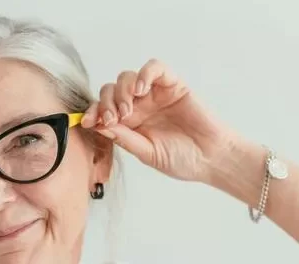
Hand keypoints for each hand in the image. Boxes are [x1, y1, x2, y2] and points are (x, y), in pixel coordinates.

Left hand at [81, 58, 237, 182]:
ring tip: (129, 109)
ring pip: (127, 78)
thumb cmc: (182, 160)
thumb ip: (124, 138)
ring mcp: (155, 94)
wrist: (211, 158)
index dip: (93, 112)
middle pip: (110, 91)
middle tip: (114, 119)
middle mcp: (139, 106)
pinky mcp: (172, 84)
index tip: (87, 121)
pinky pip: (154, 68)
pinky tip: (142, 89)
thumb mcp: (147, 153)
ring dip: (122, 91)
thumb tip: (97, 125)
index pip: (103, 110)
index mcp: (129, 124)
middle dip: (106, 103)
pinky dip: (145, 74)